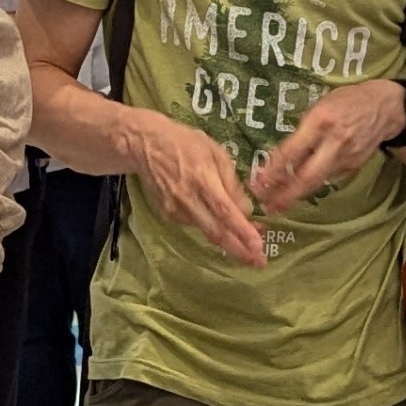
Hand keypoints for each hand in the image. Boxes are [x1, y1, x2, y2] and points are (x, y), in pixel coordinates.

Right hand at [126, 111, 265, 263]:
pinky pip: (196, 225)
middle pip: (216, 232)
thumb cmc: (185, 143)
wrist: (146, 145)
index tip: (258, 246)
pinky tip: (218, 222)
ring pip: (207, 231)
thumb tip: (246, 210)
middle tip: (259, 262)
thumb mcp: (215, 152)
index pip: (225, 211)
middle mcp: (188, 199)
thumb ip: (232, 182)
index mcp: (203, 179)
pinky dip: (211, 227)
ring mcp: (176, 210)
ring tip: (247, 242)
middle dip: (239, 250)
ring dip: (229, 240)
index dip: (242, 230)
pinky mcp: (168, 216)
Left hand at [250, 78, 405, 215]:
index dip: (274, 169)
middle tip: (267, 206)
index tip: (258, 181)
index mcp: (321, 120)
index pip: (292, 150)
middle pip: (307, 176)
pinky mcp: (354, 166)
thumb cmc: (346, 101)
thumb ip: (302, 130)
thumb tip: (281, 156)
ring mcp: (347, 157)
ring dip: (296, 195)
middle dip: (285, 195)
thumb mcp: (319, 106)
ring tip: (277, 205)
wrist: (386, 108)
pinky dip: (312, 185)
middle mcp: (334, 142)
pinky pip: (329, 178)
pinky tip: (300, 190)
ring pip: (317, 181)